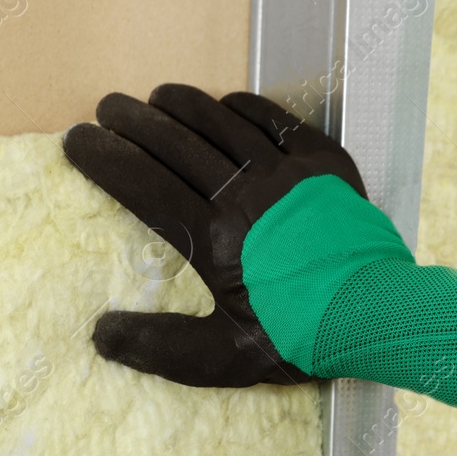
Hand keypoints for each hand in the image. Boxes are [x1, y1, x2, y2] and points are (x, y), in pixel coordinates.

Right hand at [65, 85, 456, 412]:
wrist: (380, 317)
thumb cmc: (297, 340)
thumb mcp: (221, 359)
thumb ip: (158, 347)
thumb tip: (100, 334)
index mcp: (213, 238)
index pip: (143, 185)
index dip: (104, 159)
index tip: (76, 141)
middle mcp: (244, 194)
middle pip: (175, 143)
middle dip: (133, 122)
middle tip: (106, 109)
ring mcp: (287, 173)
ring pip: (221, 122)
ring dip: (182, 105)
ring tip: (155, 97)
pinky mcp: (324, 163)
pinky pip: (275, 120)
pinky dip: (242, 107)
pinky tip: (223, 104)